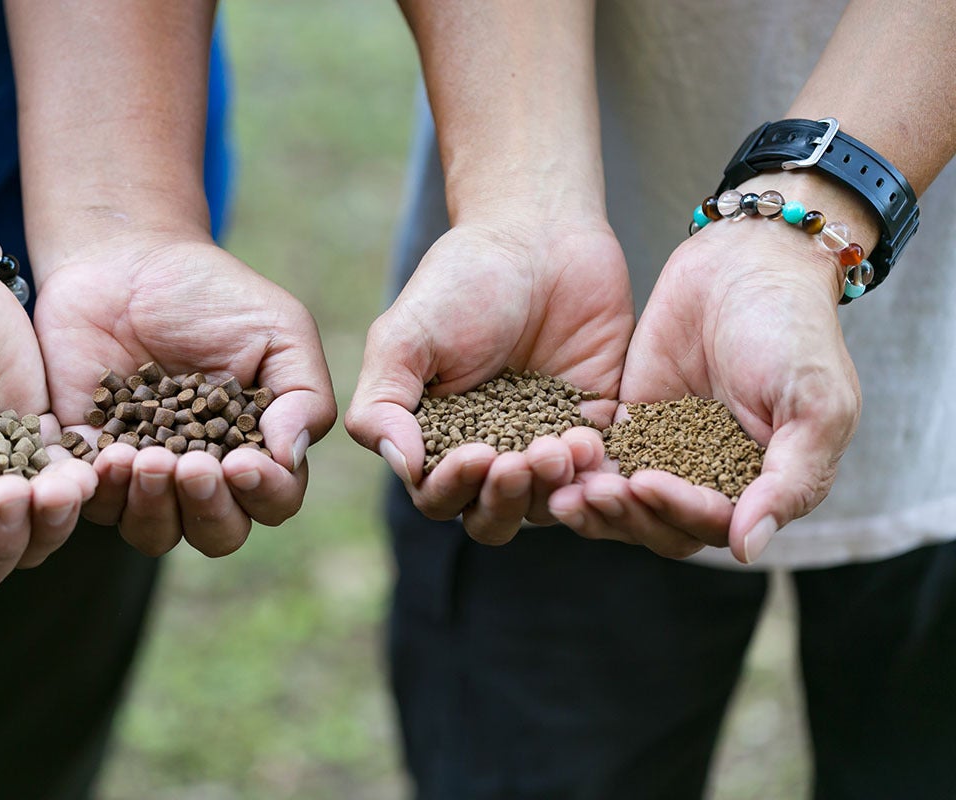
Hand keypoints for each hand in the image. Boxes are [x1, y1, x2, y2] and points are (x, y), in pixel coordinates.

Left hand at [34, 232, 335, 557]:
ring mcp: (144, 474)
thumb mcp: (279, 329)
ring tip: (141, 458)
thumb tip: (290, 456)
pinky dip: (98, 489)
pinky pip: (90, 502)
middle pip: (217, 534)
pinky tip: (104, 455)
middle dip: (206, 508)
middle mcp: (203, 474)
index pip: (274, 500)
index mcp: (256, 450)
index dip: (263, 493)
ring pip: (153, 532)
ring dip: (151, 506)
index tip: (241, 462)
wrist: (126, 260)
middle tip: (189, 466)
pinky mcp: (88, 461)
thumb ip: (302, 393)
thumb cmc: (214, 294)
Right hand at [346, 218, 633, 543]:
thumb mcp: (404, 338)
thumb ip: (383, 404)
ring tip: (565, 446)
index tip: (478, 455)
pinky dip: (597, 470)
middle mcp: (489, 452)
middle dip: (508, 499)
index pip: (438, 498)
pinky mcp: (597, 425)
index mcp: (436, 441)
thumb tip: (401, 465)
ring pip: (548, 502)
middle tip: (526, 459)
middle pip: (493, 517)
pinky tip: (592, 439)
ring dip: (554, 487)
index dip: (455, 489)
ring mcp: (544, 442)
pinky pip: (601, 470)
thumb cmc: (460, 281)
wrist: (537, 234)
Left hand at [548, 216, 860, 561]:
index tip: (646, 483)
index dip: (678, 512)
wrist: (746, 263)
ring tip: (561, 490)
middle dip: (624, 515)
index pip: (710, 525)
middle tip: (588, 494)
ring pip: (622, 502)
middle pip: (658, 525)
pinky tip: (549, 456)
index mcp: (759, 488)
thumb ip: (789, 480)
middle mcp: (709, 480)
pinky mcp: (627, 423)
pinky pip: (597, 459)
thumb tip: (747, 549)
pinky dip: (575, 466)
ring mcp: (664, 453)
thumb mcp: (815, 405)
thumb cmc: (796, 332)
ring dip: (593, 503)